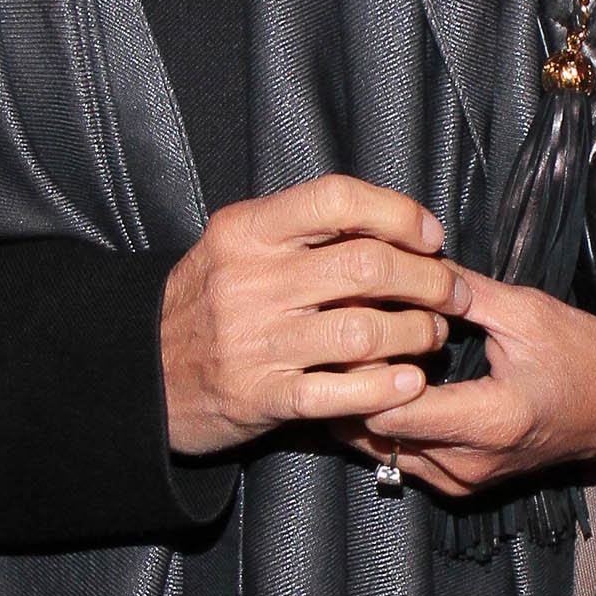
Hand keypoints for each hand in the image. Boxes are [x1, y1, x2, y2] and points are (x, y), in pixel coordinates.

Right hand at [160, 176, 462, 456]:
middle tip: (450, 293)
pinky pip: (342, 391)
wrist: (146, 377)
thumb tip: (392, 223)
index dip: (397, 213)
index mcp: (246, 231)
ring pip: (364, 331)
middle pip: (366, 266)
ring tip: (430, 335)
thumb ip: (301, 231)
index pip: (336, 199)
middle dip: (428, 280)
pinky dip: (388, 387)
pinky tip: (410, 382)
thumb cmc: (209, 306)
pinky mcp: (262, 396)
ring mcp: (255, 341)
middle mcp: (250, 281)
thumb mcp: (236, 249)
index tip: (429, 237)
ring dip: (416, 334)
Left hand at [363, 267, 595, 498]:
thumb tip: (408, 264)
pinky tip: (385, 385)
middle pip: (374, 433)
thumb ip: (463, 293)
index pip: (389, 407)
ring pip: (380, 449)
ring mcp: (464, 480)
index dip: (361, 368)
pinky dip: (385, 424)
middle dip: (352, 385)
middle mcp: (469, 463)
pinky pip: (402, 458)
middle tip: (341, 339)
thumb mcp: (528, 313)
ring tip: (358, 359)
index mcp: (490, 421)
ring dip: (363, 407)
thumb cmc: (588, 358)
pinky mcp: (461, 484)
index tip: (355, 328)